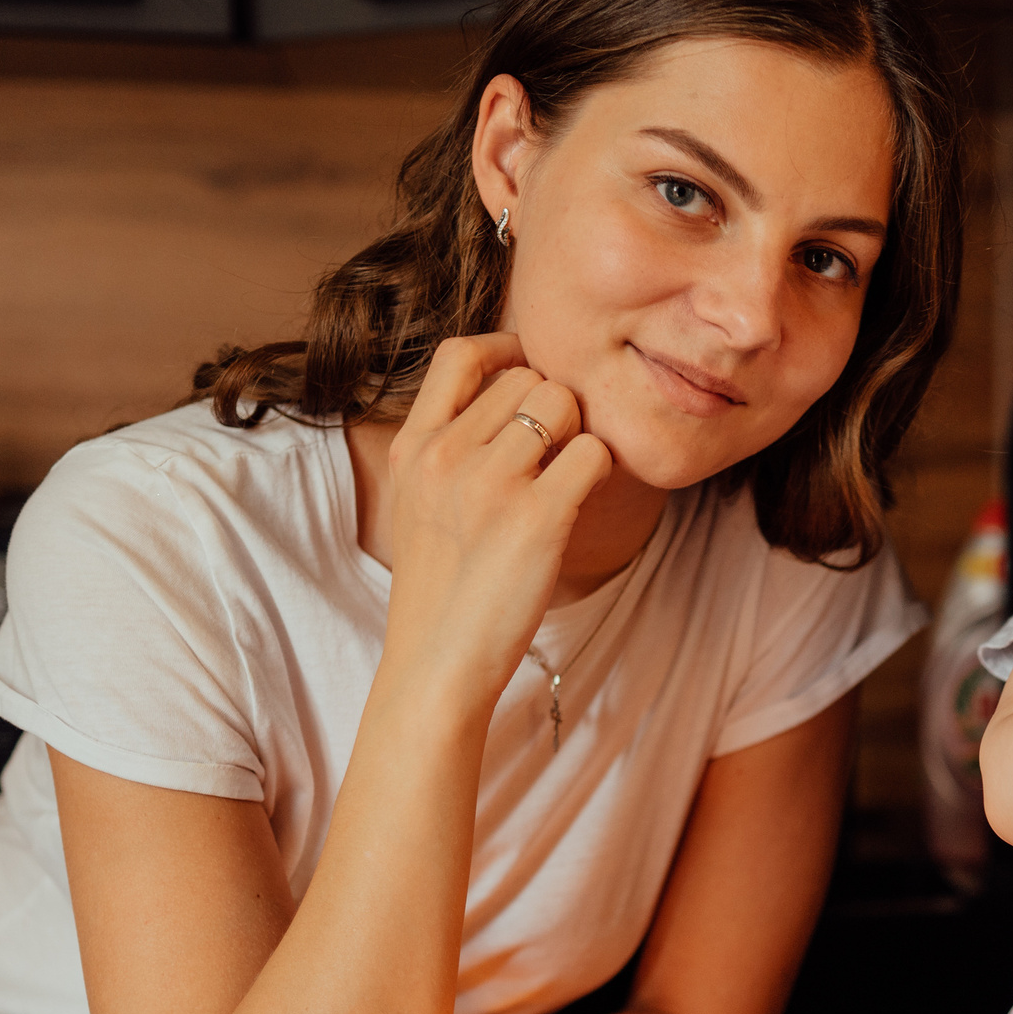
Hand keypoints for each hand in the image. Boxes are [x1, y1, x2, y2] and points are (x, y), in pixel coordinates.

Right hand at [380, 332, 612, 698]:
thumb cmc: (441, 586)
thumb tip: (506, 391)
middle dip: (553, 410)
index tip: (530, 377)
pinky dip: (599, 471)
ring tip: (562, 482)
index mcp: (413, 446)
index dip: (507, 351)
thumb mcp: (416, 501)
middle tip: (551, 459)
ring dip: (578, 436)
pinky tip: (579, 503)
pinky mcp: (538, 518)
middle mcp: (446, 454)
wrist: (437, 662)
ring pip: (564, 405)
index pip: (460, 353)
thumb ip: (448, 446)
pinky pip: (593, 453)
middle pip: (529, 378)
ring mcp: (490, 484)